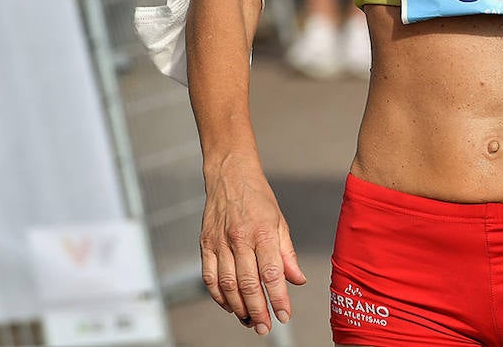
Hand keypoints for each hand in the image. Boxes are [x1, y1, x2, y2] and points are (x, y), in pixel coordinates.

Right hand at [200, 160, 306, 334]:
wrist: (230, 175)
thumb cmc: (258, 198)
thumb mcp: (279, 222)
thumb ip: (287, 254)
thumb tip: (297, 280)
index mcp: (262, 232)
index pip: (271, 273)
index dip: (278, 298)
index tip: (284, 315)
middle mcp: (239, 239)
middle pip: (248, 284)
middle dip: (258, 310)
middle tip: (265, 328)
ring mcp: (219, 243)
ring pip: (227, 285)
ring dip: (238, 308)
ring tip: (249, 321)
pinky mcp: (205, 245)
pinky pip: (210, 277)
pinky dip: (218, 296)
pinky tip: (229, 306)